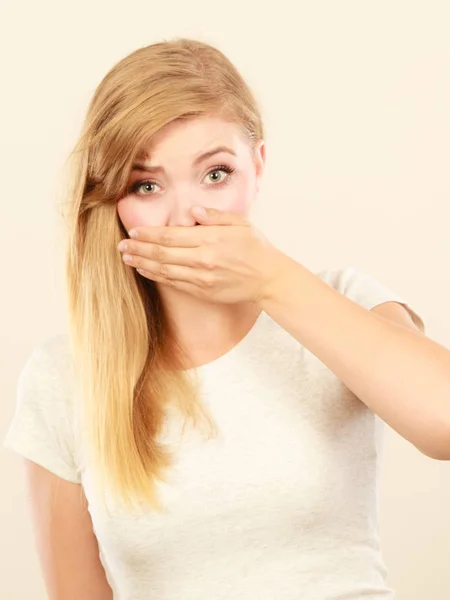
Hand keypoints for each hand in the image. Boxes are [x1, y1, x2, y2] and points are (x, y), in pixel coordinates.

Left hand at [117, 207, 287, 303]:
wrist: (269, 278)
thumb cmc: (256, 248)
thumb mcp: (240, 224)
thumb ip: (215, 216)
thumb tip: (193, 211)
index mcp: (210, 239)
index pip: (171, 236)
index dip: (149, 234)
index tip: (134, 231)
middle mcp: (202, 259)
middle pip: (162, 254)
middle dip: (139, 249)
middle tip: (121, 246)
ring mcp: (201, 278)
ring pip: (164, 270)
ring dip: (142, 263)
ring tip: (126, 258)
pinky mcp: (202, 291)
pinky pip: (174, 283)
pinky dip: (156, 277)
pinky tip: (145, 271)